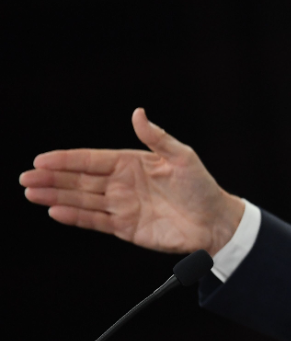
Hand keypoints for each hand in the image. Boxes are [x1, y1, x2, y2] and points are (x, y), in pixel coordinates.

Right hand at [19, 108, 244, 254]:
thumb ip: (157, 137)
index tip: (42, 159)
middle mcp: (121, 184)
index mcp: (131, 163)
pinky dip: (75, 216)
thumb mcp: (182, 156)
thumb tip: (138, 113)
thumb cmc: (201, 186)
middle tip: (25, 177)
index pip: (92, 160)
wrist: (215, 221)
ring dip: (56, 197)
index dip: (66, 160)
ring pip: (82, 200)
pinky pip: (95, 220)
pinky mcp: (125, 227)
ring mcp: (122, 206)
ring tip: (31, 193)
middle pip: (80, 180)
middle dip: (52, 178)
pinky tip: (55, 211)